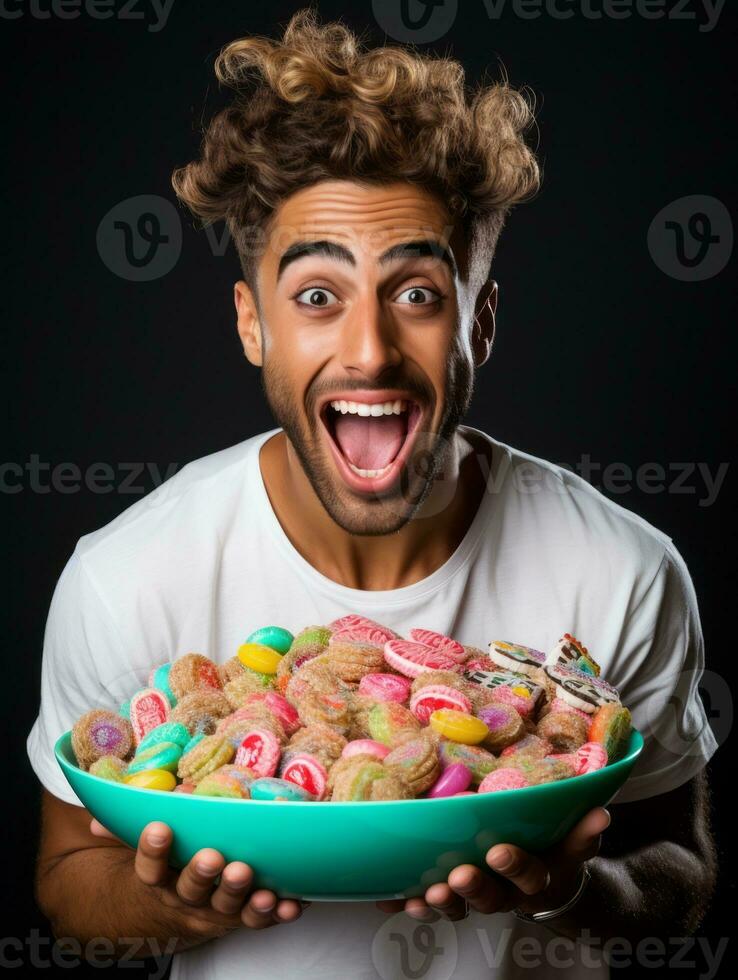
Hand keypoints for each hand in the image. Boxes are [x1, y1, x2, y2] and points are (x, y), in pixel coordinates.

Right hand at [90, 818, 307, 943]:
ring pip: (226, 907)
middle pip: (190, 890)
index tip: (159, 827)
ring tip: (254, 880)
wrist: (176, 911)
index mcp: (158, 879)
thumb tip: (97, 816)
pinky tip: (292, 903)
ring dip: (241, 895)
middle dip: (201, 873)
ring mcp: (215, 911)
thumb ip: (125, 829)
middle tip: (213, 856)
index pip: (148, 868)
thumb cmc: (166, 864)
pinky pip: (260, 919)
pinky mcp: (243, 917)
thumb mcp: (143, 848)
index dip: (152, 850)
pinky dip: (278, 913)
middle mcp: (185, 898)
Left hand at [376, 806, 609, 921]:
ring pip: (458, 907)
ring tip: (423, 893)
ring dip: (440, 900)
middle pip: (490, 897)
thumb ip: (585, 832)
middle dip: (472, 888)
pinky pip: (428, 902)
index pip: (529, 875)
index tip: (498, 851)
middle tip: (457, 875)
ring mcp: (478, 897)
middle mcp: (506, 894)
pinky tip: (389, 895)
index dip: (514, 866)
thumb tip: (602, 813)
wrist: (551, 884)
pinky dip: (407, 901)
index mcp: (536, 878)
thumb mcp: (574, 844)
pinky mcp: (451, 895)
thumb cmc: (556, 850)